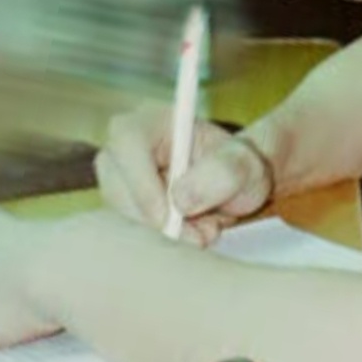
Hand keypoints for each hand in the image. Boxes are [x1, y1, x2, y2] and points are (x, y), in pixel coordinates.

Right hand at [95, 104, 273, 245]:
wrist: (233, 184)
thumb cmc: (237, 166)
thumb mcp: (244, 165)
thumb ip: (221, 174)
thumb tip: (181, 199)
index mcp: (152, 120)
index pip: (128, 144)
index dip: (142, 184)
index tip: (169, 217)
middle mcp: (125, 147)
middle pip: (117, 187)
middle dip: (156, 221)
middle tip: (198, 235)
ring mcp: (118, 178)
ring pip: (122, 216)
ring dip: (164, 233)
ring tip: (204, 227)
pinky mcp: (121, 206)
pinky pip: (129, 232)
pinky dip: (161, 241)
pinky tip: (190, 232)